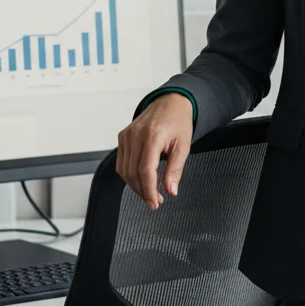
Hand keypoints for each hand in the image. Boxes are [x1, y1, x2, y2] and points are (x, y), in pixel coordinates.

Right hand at [117, 93, 193, 209]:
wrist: (171, 102)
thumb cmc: (178, 122)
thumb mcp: (183, 147)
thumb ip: (175, 170)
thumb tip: (170, 191)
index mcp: (153, 136)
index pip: (145, 171)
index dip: (149, 191)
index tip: (155, 203)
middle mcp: (136, 134)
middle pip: (133, 173)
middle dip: (143, 191)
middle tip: (155, 201)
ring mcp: (127, 134)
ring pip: (124, 170)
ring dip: (135, 185)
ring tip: (149, 192)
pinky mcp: (122, 136)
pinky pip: (121, 162)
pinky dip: (129, 174)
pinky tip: (140, 180)